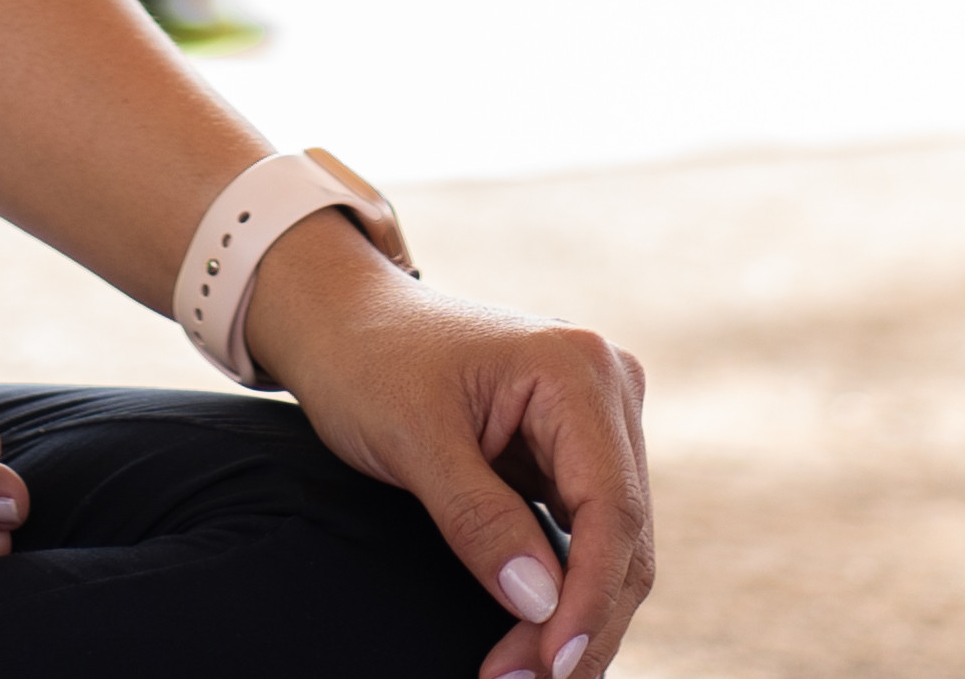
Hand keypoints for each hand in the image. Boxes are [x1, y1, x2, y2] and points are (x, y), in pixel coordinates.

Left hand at [242, 213, 656, 678]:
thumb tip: (541, 606)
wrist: (341, 320)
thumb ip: (479, 521)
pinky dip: (562, 589)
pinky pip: (586, 534)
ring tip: (519, 676)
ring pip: (613, 544)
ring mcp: (596, 419)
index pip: (610, 507)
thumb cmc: (368, 361)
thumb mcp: (413, 440)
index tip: (554, 666)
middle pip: (624, 535)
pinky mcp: (572, 450)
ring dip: (573, 617)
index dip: (589, 598)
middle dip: (580, 622)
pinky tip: (534, 640)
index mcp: (578, 368)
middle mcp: (607, 388)